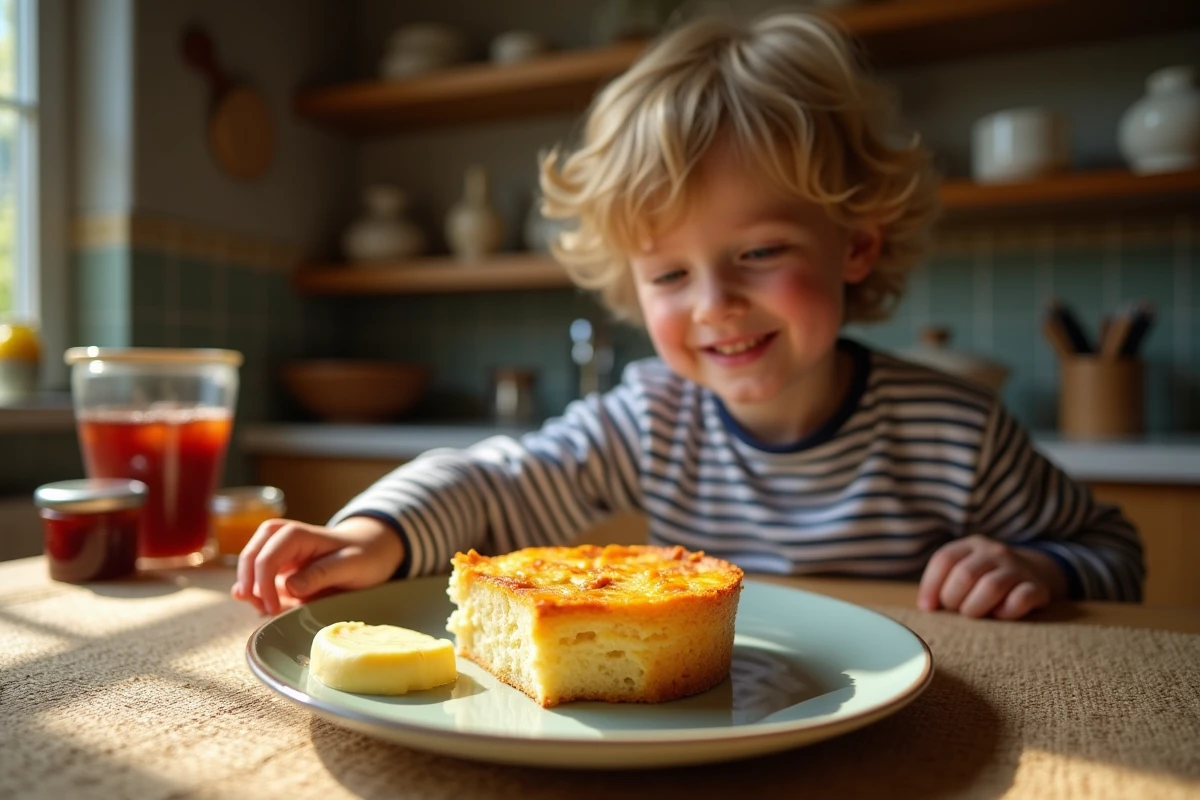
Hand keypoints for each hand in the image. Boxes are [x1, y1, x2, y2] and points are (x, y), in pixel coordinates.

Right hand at [231, 516, 403, 615]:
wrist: (371, 551)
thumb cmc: (364, 555)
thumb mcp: (351, 564)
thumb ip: (322, 574)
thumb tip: (290, 587)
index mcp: (297, 535)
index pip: (267, 557)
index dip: (264, 583)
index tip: (272, 608)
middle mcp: (282, 539)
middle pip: (250, 556)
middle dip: (249, 583)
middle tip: (260, 608)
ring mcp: (280, 554)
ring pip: (251, 568)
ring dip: (251, 589)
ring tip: (264, 608)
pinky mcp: (282, 568)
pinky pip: (261, 579)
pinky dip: (259, 593)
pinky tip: (262, 604)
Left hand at [918, 535, 1066, 619]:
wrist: (1036, 571)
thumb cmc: (987, 578)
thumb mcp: (965, 570)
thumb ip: (944, 582)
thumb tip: (926, 606)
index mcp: (971, 545)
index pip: (944, 559)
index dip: (931, 586)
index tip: (928, 607)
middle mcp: (994, 551)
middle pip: (965, 574)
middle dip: (953, 599)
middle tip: (956, 609)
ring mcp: (1017, 568)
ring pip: (991, 586)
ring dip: (975, 607)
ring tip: (973, 613)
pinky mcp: (1037, 587)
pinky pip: (1021, 599)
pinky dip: (1006, 612)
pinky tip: (1000, 615)